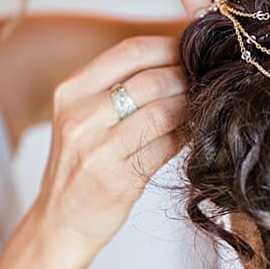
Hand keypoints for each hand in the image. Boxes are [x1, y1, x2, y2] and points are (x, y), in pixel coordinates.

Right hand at [32, 35, 187, 264]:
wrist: (60, 222)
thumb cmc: (80, 165)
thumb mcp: (83, 118)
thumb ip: (120, 88)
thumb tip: (181, 58)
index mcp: (70, 92)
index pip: (130, 52)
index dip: (170, 46)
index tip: (195, 49)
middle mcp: (79, 117)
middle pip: (151, 80)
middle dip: (188, 77)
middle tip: (210, 80)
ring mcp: (97, 149)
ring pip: (164, 112)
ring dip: (192, 107)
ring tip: (206, 106)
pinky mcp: (119, 179)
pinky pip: (167, 147)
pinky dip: (188, 136)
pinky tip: (195, 134)